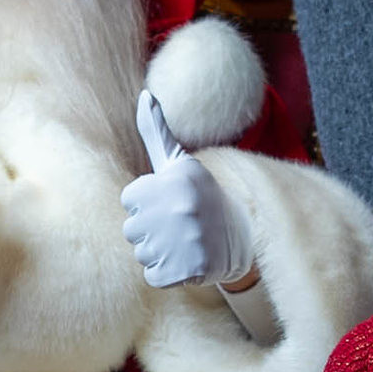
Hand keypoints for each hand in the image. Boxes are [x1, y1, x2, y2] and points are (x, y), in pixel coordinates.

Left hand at [119, 91, 253, 289]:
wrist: (243, 236)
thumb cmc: (202, 195)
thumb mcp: (180, 161)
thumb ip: (155, 131)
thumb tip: (144, 96)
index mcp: (173, 182)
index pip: (129, 199)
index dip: (147, 203)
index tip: (171, 201)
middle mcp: (178, 210)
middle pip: (131, 229)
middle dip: (151, 229)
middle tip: (179, 224)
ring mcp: (182, 243)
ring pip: (142, 253)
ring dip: (159, 251)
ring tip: (184, 241)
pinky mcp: (184, 271)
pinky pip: (152, 275)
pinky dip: (166, 272)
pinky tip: (185, 259)